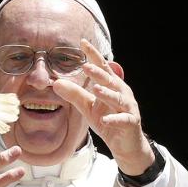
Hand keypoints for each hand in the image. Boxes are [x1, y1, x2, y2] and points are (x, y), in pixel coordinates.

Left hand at [52, 39, 154, 174]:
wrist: (125, 144)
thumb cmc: (107, 119)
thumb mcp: (87, 106)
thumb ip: (74, 94)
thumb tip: (56, 83)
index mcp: (111, 85)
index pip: (101, 66)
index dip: (93, 54)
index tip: (83, 42)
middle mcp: (121, 92)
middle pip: (109, 80)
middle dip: (98, 73)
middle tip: (85, 66)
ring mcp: (128, 107)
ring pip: (118, 98)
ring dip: (107, 94)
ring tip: (95, 89)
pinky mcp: (131, 123)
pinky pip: (123, 120)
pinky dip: (114, 119)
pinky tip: (105, 120)